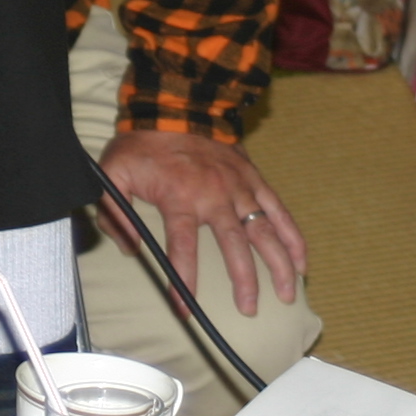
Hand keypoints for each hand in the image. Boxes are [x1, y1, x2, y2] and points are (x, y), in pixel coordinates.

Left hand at [97, 131, 306, 317]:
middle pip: (235, 245)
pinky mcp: (254, 179)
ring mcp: (239, 187)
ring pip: (265, 231)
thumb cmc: (143, 145)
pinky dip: (293, 236)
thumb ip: (113, 212)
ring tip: (288, 293)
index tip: (185, 309)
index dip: (184, 281)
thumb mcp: (113, 173)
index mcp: (180, 198)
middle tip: (249, 310)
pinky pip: (279, 210)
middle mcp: (215, 195)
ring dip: (279, 263)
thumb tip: (127, 249)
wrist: (173, 105)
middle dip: (245, 280)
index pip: (183, 248)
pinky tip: (302, 261)